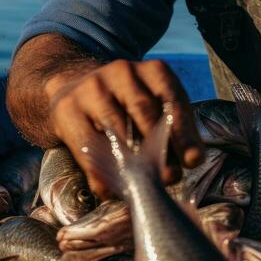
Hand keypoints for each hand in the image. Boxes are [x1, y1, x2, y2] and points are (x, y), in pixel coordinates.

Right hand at [45, 58, 203, 197]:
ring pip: (116, 129)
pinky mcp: (68, 109)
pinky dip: (102, 173)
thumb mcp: (154, 105)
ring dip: (132, 163)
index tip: (193, 160)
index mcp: (153, 70)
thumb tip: (191, 161)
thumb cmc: (127, 104)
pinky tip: (112, 190)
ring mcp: (93, 88)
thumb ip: (171, 128)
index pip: (173, 100)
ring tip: (144, 185)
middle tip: (170, 178)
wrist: (76, 87)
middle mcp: (123, 72)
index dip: (185, 133)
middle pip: (145, 111)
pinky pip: (88, 146)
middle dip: (160, 149)